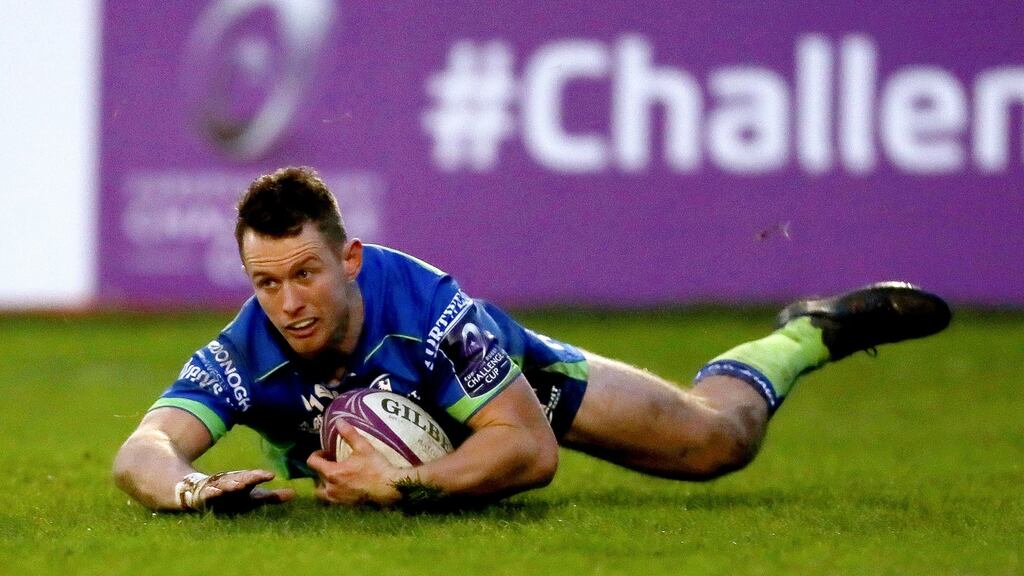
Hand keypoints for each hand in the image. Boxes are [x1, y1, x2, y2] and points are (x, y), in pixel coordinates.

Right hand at [176, 469, 294, 512]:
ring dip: (233, 484)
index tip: (271, 475)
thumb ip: (273, 497)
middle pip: (241, 480)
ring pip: (226, 485)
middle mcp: (232, 484)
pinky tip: (216, 493)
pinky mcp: (205, 496)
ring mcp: (218, 488)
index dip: (261, 476)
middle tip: (260, 476)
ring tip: (241, 484)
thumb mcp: (254, 498)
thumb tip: (295, 494)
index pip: (254, 479)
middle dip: (250, 478)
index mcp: (244, 483)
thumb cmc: (234, 496)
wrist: (201, 492)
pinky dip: (212, 493)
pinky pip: (209, 494)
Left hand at [306, 422, 407, 506]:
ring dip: (325, 484)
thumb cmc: (376, 467)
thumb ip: (349, 434)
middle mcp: (331, 488)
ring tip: (336, 478)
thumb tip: (339, 421)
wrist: (389, 489)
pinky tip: (345, 487)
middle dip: (321, 469)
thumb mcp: (363, 447)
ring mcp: (337, 499)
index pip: (312, 462)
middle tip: (332, 464)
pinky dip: (333, 494)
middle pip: (315, 478)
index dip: (317, 454)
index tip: (327, 452)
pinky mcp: (345, 506)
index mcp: (332, 473)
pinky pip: (332, 500)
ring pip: (321, 492)